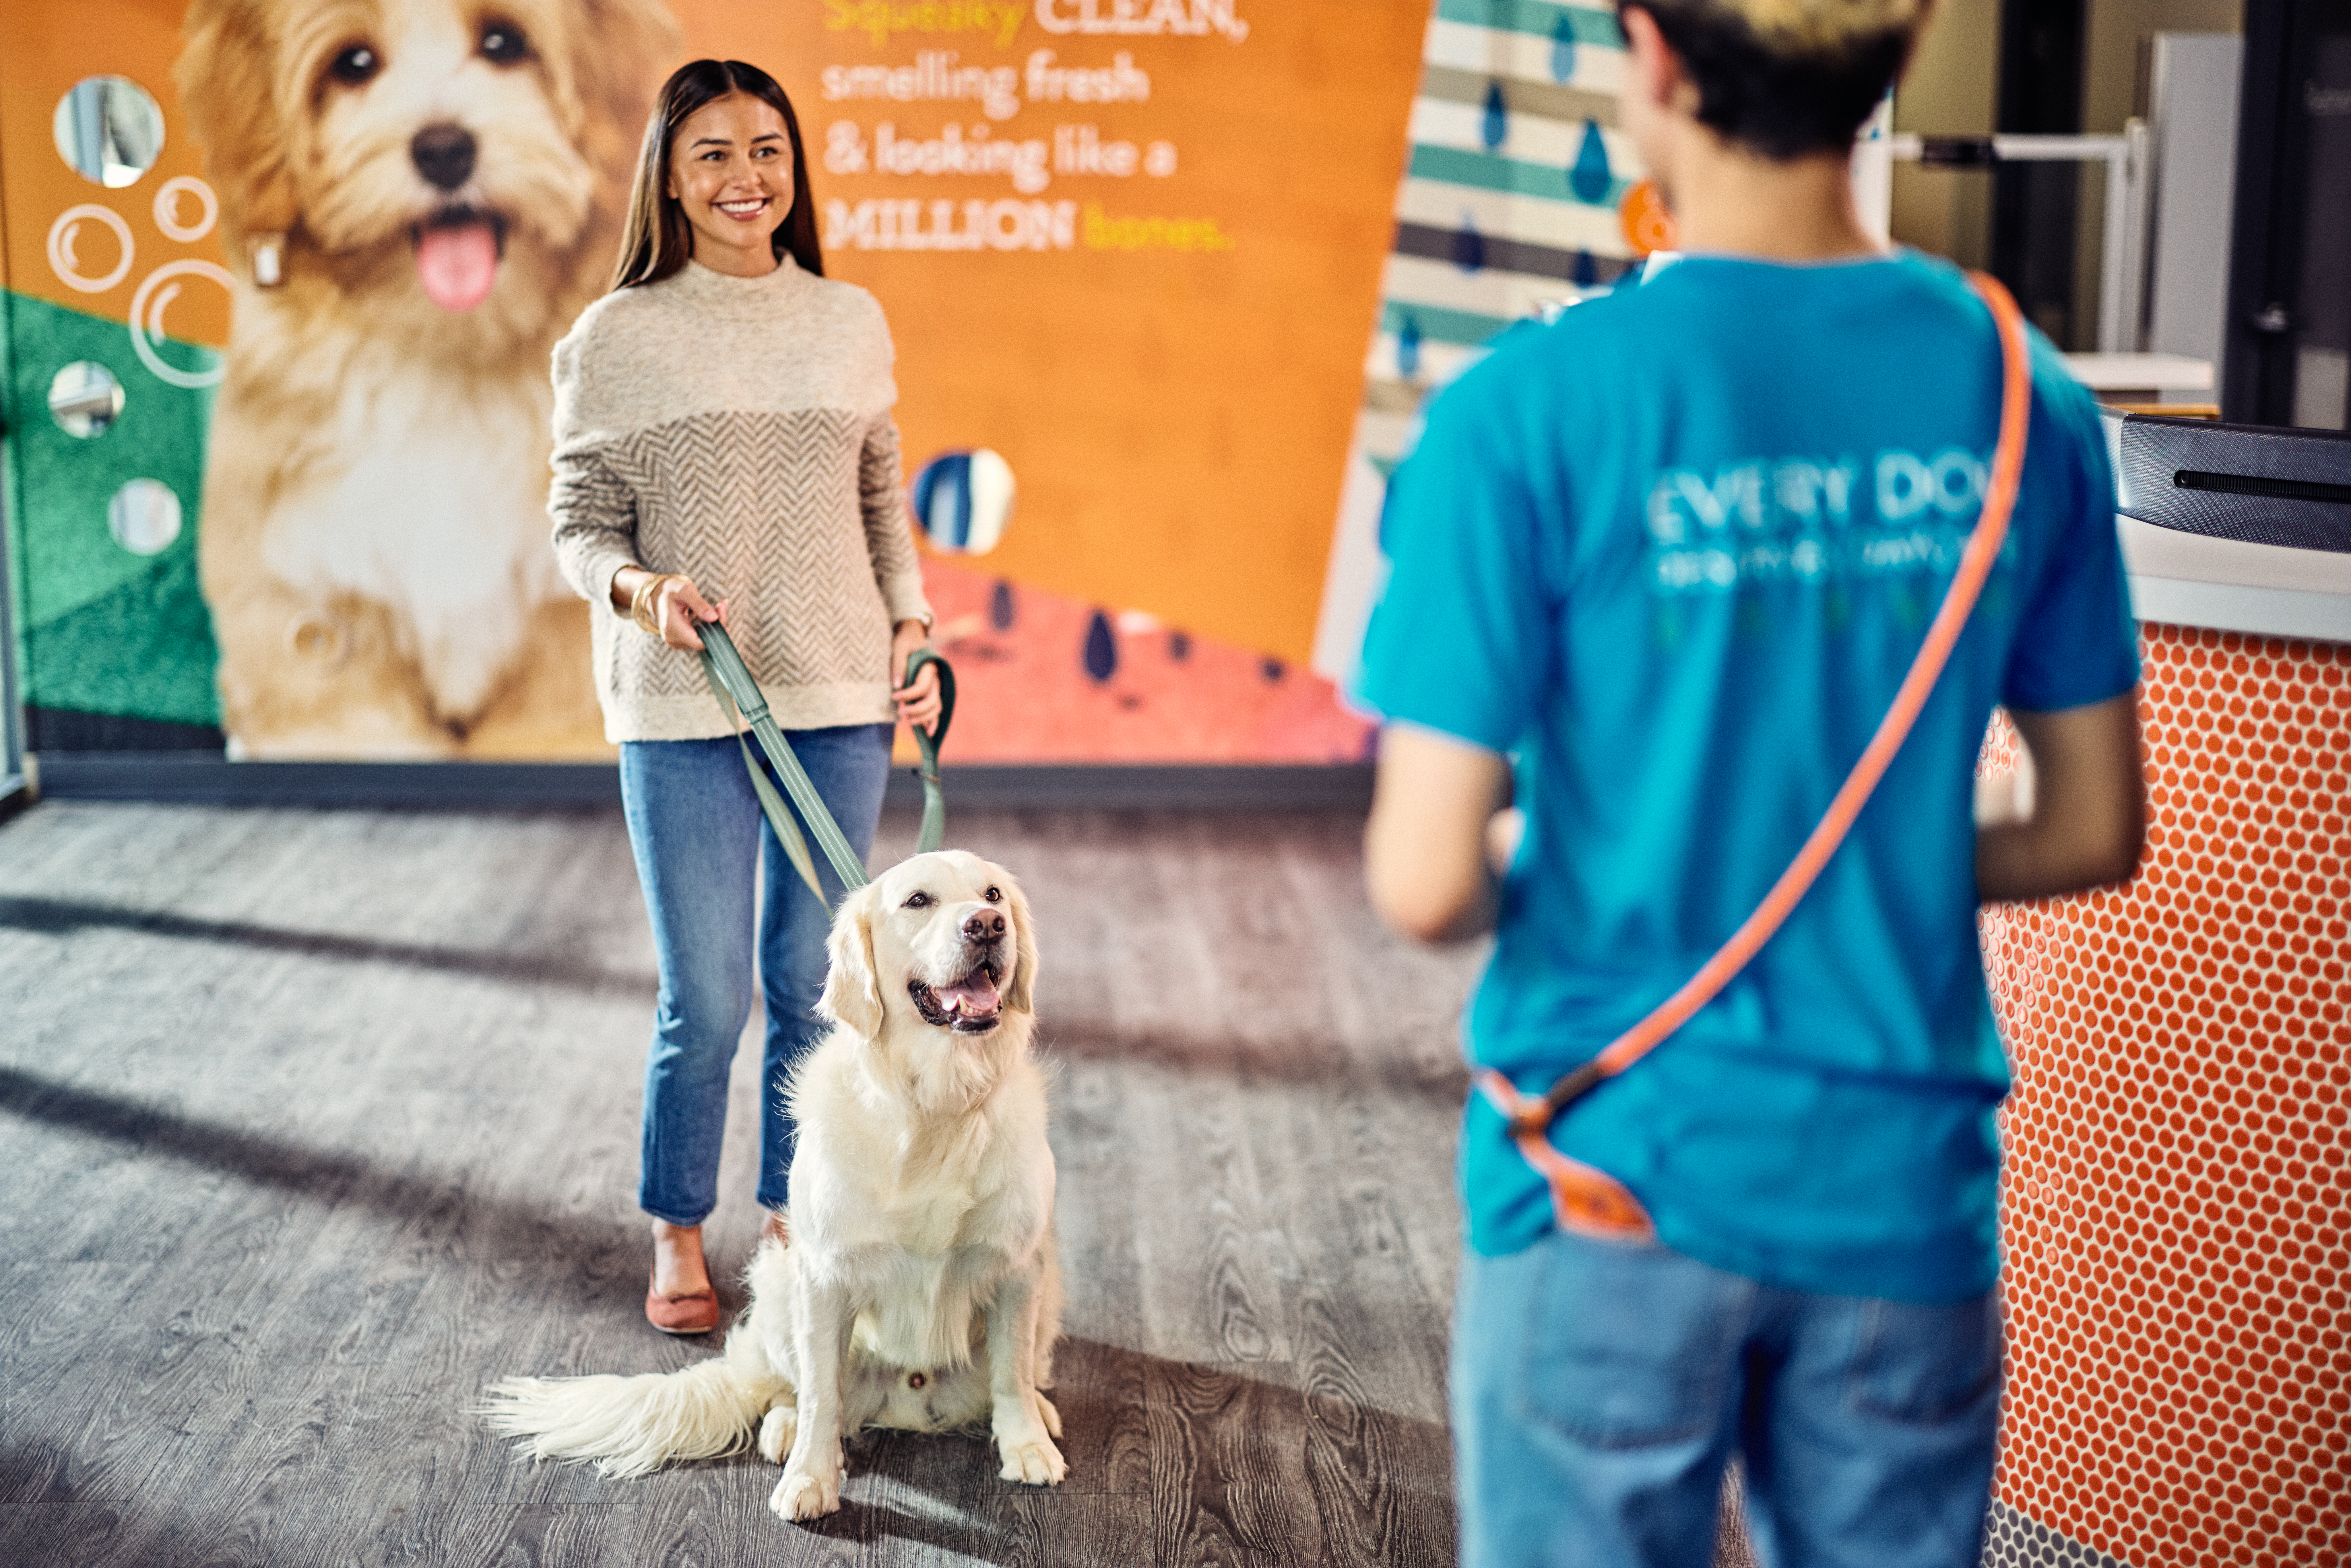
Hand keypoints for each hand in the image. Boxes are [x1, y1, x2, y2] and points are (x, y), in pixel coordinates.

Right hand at [613, 566, 723, 650]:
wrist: (655, 593)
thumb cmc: (670, 589)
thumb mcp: (685, 590)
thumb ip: (699, 604)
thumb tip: (714, 619)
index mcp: (672, 628)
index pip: (699, 642)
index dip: (714, 632)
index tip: (722, 613)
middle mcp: (672, 639)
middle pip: (703, 641)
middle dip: (716, 624)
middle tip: (722, 604)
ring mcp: (675, 641)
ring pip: (702, 639)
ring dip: (713, 625)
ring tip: (718, 606)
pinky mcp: (679, 640)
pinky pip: (698, 637)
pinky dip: (707, 626)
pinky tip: (710, 614)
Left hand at [892, 619, 941, 734]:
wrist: (912, 635)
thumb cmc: (904, 640)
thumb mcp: (898, 647)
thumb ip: (898, 665)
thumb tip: (896, 686)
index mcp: (929, 668)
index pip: (922, 687)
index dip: (908, 695)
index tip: (894, 697)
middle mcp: (936, 679)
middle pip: (932, 701)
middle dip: (917, 710)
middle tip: (900, 713)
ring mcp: (935, 686)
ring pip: (935, 707)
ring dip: (924, 718)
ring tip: (908, 721)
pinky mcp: (931, 691)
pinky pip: (936, 708)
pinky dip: (933, 721)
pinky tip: (928, 732)